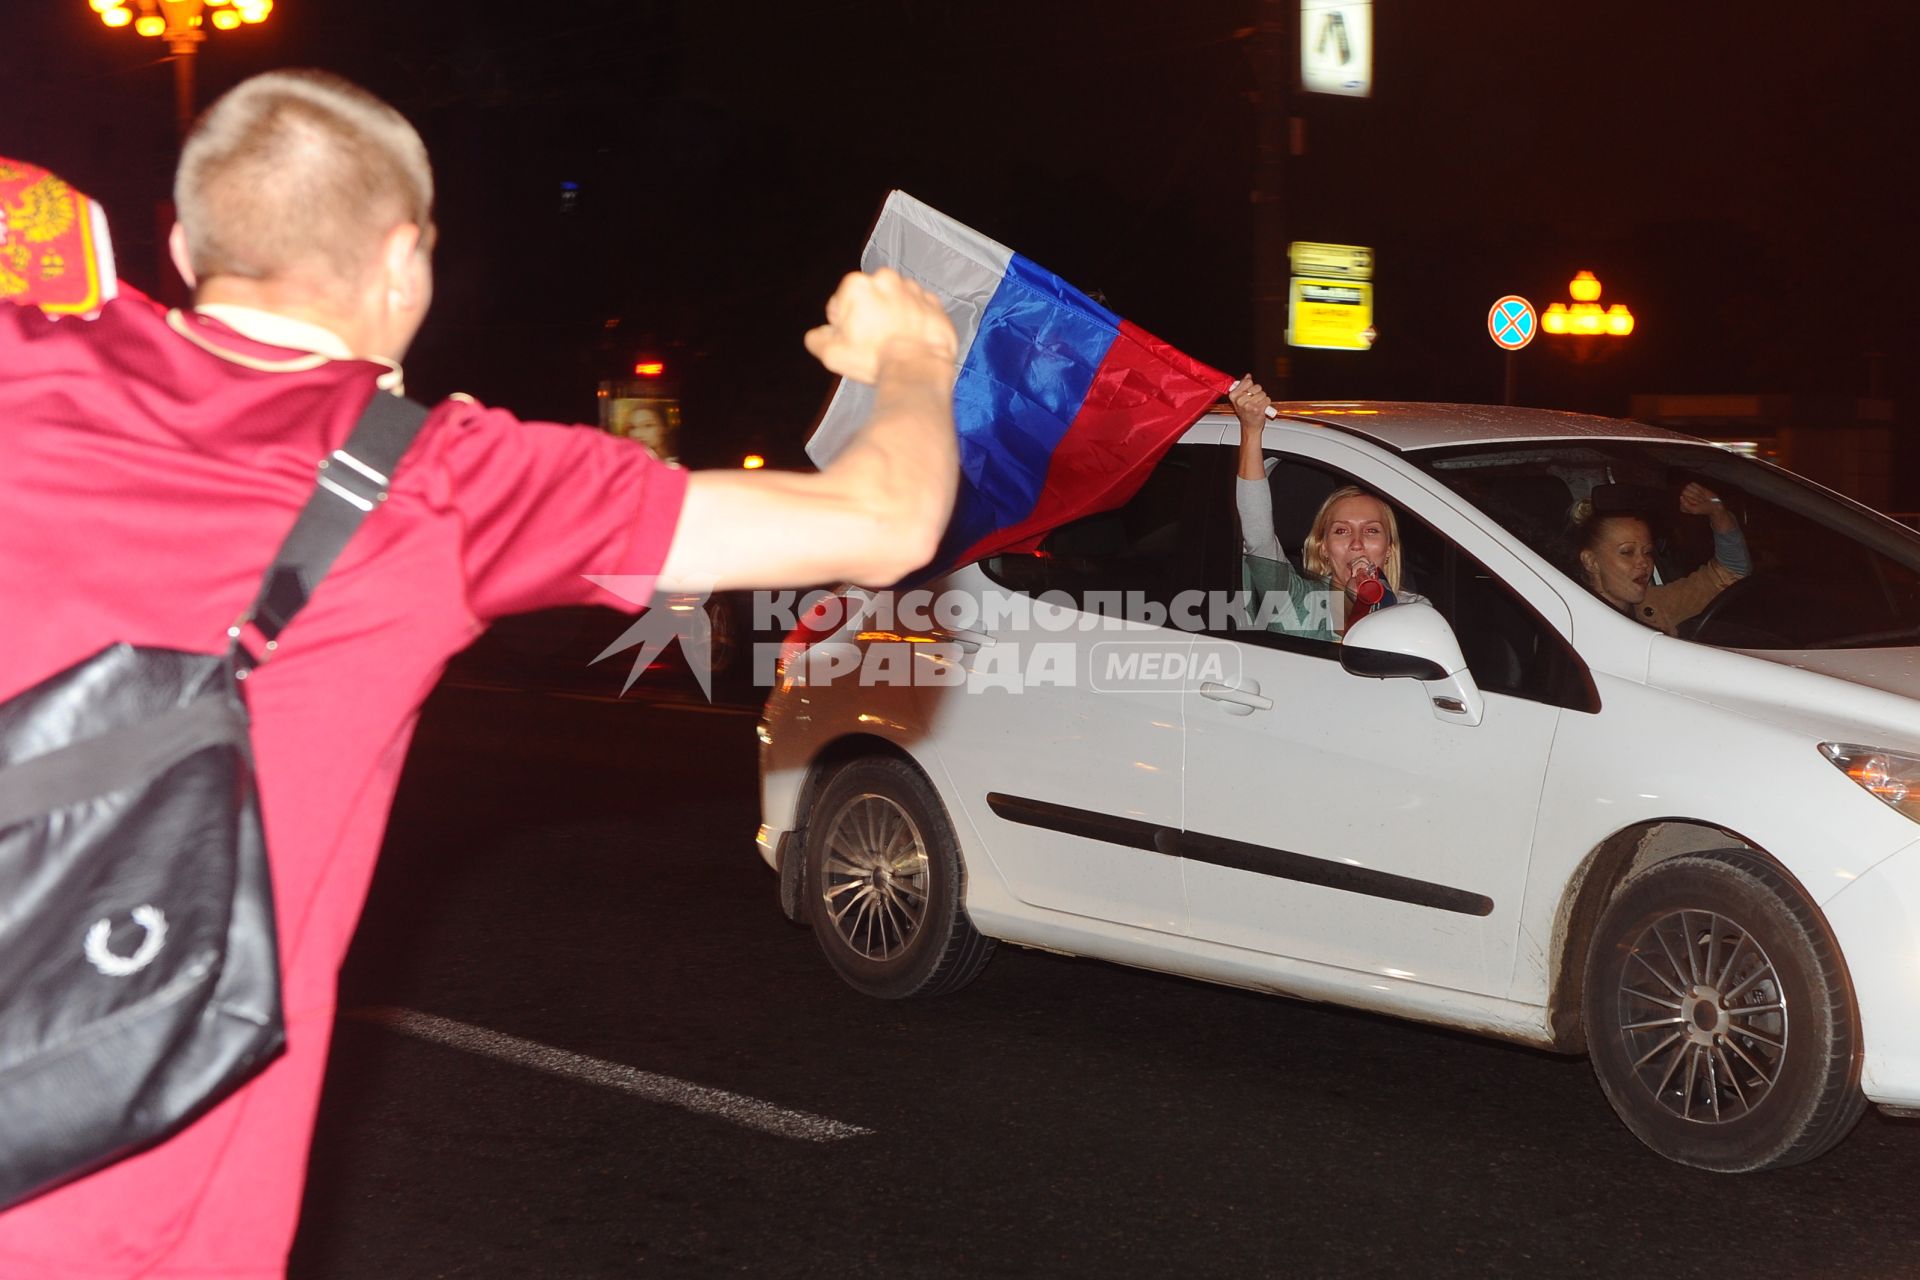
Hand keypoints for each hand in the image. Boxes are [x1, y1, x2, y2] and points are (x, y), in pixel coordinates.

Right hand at [804, 268, 957, 383]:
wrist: (918, 368)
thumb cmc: (874, 359)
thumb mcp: (831, 354)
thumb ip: (817, 338)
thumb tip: (820, 333)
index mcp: (857, 284)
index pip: (841, 303)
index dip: (844, 325)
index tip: (854, 340)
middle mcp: (886, 278)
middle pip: (870, 298)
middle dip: (870, 316)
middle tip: (875, 342)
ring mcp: (914, 288)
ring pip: (896, 301)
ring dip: (893, 317)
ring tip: (896, 343)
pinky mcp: (934, 302)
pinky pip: (919, 309)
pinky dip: (915, 321)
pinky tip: (912, 341)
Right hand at [1229, 375, 1272, 433]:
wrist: (1249, 426)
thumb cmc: (1245, 413)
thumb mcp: (1240, 399)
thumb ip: (1243, 386)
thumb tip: (1248, 376)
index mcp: (1233, 395)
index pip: (1248, 381)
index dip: (1251, 386)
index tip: (1248, 393)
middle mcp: (1240, 400)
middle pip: (1256, 387)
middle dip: (1258, 393)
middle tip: (1254, 401)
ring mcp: (1248, 405)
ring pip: (1263, 393)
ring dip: (1263, 399)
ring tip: (1258, 405)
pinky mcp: (1257, 409)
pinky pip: (1267, 399)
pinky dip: (1267, 404)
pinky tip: (1261, 408)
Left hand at [1679, 482, 1735, 530]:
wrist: (1714, 505)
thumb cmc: (1704, 509)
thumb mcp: (1694, 510)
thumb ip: (1686, 505)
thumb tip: (1681, 496)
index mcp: (1682, 507)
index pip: (1682, 499)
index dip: (1691, 501)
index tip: (1698, 505)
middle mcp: (1683, 499)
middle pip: (1684, 492)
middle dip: (1695, 496)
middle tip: (1701, 501)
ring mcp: (1688, 492)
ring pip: (1688, 487)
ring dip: (1697, 492)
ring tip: (1701, 497)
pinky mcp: (1694, 487)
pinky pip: (1693, 484)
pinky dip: (1699, 487)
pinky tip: (1702, 492)